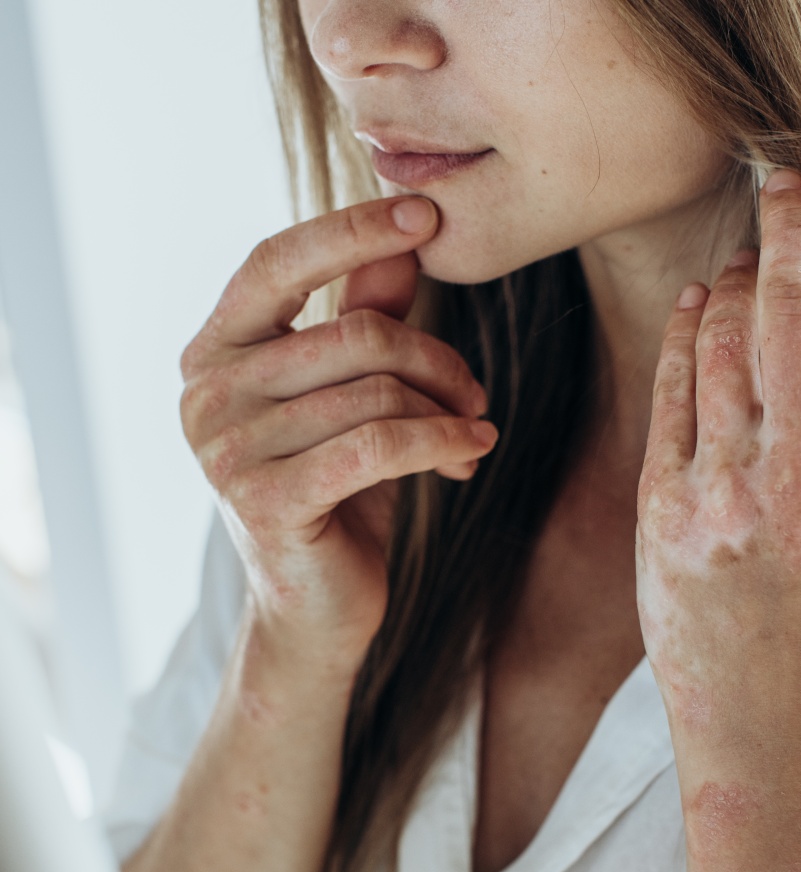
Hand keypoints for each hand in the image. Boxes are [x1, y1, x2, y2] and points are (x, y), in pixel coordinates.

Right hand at [180, 198, 497, 667]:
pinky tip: (474, 450)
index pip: (276, 261)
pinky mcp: (265, 500)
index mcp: (214, 351)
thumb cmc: (334, 491)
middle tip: (474, 393)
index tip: (426, 215)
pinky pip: (379, 445)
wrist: (314, 607)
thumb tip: (405, 243)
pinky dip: (442, 441)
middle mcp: (205, 392)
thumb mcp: (350, 396)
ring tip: (472, 431)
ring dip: (446, 409)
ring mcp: (226, 449)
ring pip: (376, 392)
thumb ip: (364, 317)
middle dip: (435, 359)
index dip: (352, 230)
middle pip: (354, 335)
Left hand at [635, 159, 800, 747]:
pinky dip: (687, 340)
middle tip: (782, 182)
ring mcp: (729, 487)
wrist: (773, 720)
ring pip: (729, 345)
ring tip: (747, 256)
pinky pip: (675, 396)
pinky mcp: (667, 507)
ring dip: (738, 284)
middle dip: (790, 230)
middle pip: (797, 312)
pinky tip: (699, 307)